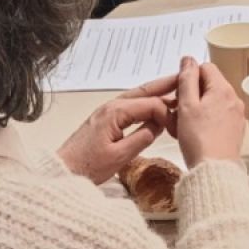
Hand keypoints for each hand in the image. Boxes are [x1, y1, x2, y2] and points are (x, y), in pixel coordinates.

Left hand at [57, 74, 176, 182]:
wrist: (63, 171)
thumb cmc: (88, 166)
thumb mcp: (119, 156)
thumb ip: (142, 138)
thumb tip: (160, 125)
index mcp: (115, 112)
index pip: (150, 105)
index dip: (167, 113)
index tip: (177, 127)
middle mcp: (111, 106)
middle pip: (144, 91)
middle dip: (165, 84)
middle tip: (186, 77)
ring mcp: (107, 110)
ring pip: (137, 96)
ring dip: (156, 92)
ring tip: (175, 87)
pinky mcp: (106, 118)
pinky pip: (131, 105)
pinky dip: (145, 101)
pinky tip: (154, 104)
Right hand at [174, 56, 247, 165]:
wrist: (215, 171)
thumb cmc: (198, 139)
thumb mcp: (186, 105)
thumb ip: (187, 79)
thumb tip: (188, 59)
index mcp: (223, 89)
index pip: (205, 68)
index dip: (189, 77)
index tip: (178, 94)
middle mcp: (234, 98)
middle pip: (210, 85)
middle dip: (193, 93)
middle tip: (178, 111)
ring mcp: (237, 115)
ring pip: (214, 101)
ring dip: (199, 107)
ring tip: (185, 125)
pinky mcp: (236, 129)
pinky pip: (220, 116)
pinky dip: (208, 119)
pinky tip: (197, 133)